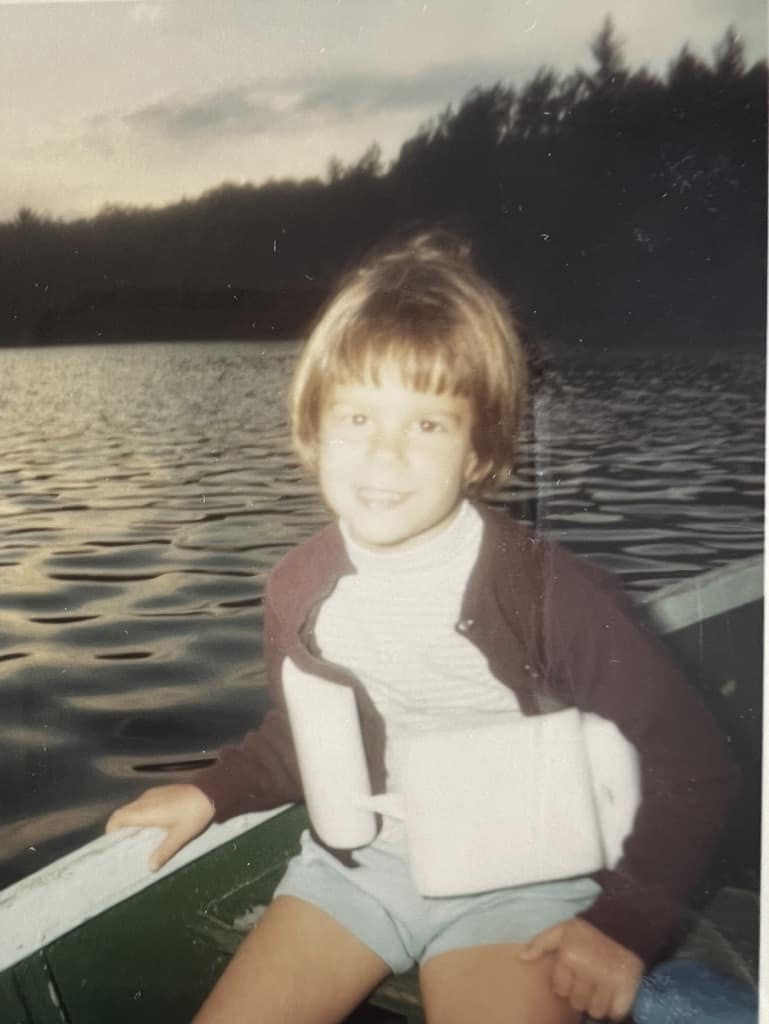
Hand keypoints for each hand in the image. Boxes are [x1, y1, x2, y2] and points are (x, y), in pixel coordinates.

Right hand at [105, 784, 214, 870]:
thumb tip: (150, 868)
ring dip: (131, 820)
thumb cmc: (193, 815)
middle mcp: (145, 800)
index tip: (114, 844)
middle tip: (125, 844)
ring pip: (133, 807)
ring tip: (138, 837)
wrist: (209, 792)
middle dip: (119, 827)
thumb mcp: (179, 837)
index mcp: (145, 811)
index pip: (117, 818)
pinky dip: (140, 813)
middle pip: (123, 812)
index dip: (111, 830)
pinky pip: (143, 803)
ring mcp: (153, 793)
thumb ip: (163, 852)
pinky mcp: (161, 791)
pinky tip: (151, 824)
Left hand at [520, 917, 642, 1020]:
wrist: (622, 921)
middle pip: (577, 1003)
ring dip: (597, 1003)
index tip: (572, 977)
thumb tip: (522, 958)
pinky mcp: (627, 987)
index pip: (560, 990)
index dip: (565, 985)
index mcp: (569, 956)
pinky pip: (616, 1012)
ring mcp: (609, 980)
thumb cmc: (587, 929)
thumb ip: (541, 943)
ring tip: (599, 989)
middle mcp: (588, 970)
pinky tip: (613, 995)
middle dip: (580, 995)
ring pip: (596, 1011)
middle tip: (587, 982)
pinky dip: (614, 1008)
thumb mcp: (561, 930)